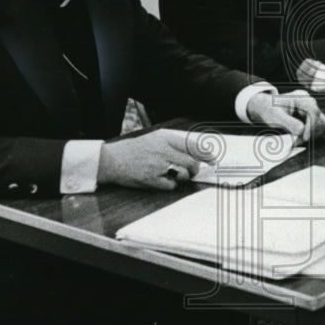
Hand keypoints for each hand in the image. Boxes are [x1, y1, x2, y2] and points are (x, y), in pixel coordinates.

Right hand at [98, 127, 218, 190]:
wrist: (112, 160)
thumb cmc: (135, 149)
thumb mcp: (155, 138)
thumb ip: (175, 143)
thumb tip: (198, 151)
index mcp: (164, 138)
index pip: (193, 146)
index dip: (206, 154)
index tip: (212, 160)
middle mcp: (162, 150)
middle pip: (191, 162)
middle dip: (194, 168)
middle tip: (192, 170)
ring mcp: (156, 166)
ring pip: (183, 175)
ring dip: (184, 177)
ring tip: (175, 174)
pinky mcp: (150, 180)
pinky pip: (171, 186)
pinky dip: (171, 185)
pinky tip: (164, 180)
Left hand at [245, 90, 324, 143]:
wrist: (268, 108)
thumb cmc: (270, 109)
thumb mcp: (276, 116)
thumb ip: (288, 122)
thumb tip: (302, 131)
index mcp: (301, 97)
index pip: (313, 111)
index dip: (311, 126)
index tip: (304, 138)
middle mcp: (309, 101)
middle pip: (320, 119)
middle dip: (310, 132)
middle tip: (297, 141)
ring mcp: (312, 110)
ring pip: (323, 124)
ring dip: (313, 135)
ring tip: (298, 140)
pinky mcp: (314, 118)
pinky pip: (320, 129)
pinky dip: (313, 136)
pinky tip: (301, 138)